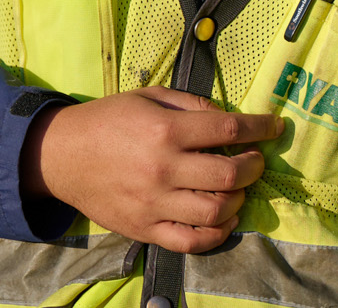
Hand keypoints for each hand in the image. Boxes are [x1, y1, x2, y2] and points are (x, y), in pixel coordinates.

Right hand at [22, 87, 280, 251]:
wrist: (62, 156)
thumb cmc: (110, 120)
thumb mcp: (151, 96)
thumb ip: (193, 105)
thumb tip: (230, 118)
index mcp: (166, 130)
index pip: (228, 130)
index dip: (260, 127)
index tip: (275, 126)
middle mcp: (163, 168)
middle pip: (228, 175)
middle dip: (253, 166)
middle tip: (255, 160)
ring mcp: (153, 203)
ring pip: (215, 211)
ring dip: (238, 199)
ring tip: (238, 188)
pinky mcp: (144, 229)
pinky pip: (190, 241)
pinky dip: (216, 233)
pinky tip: (224, 218)